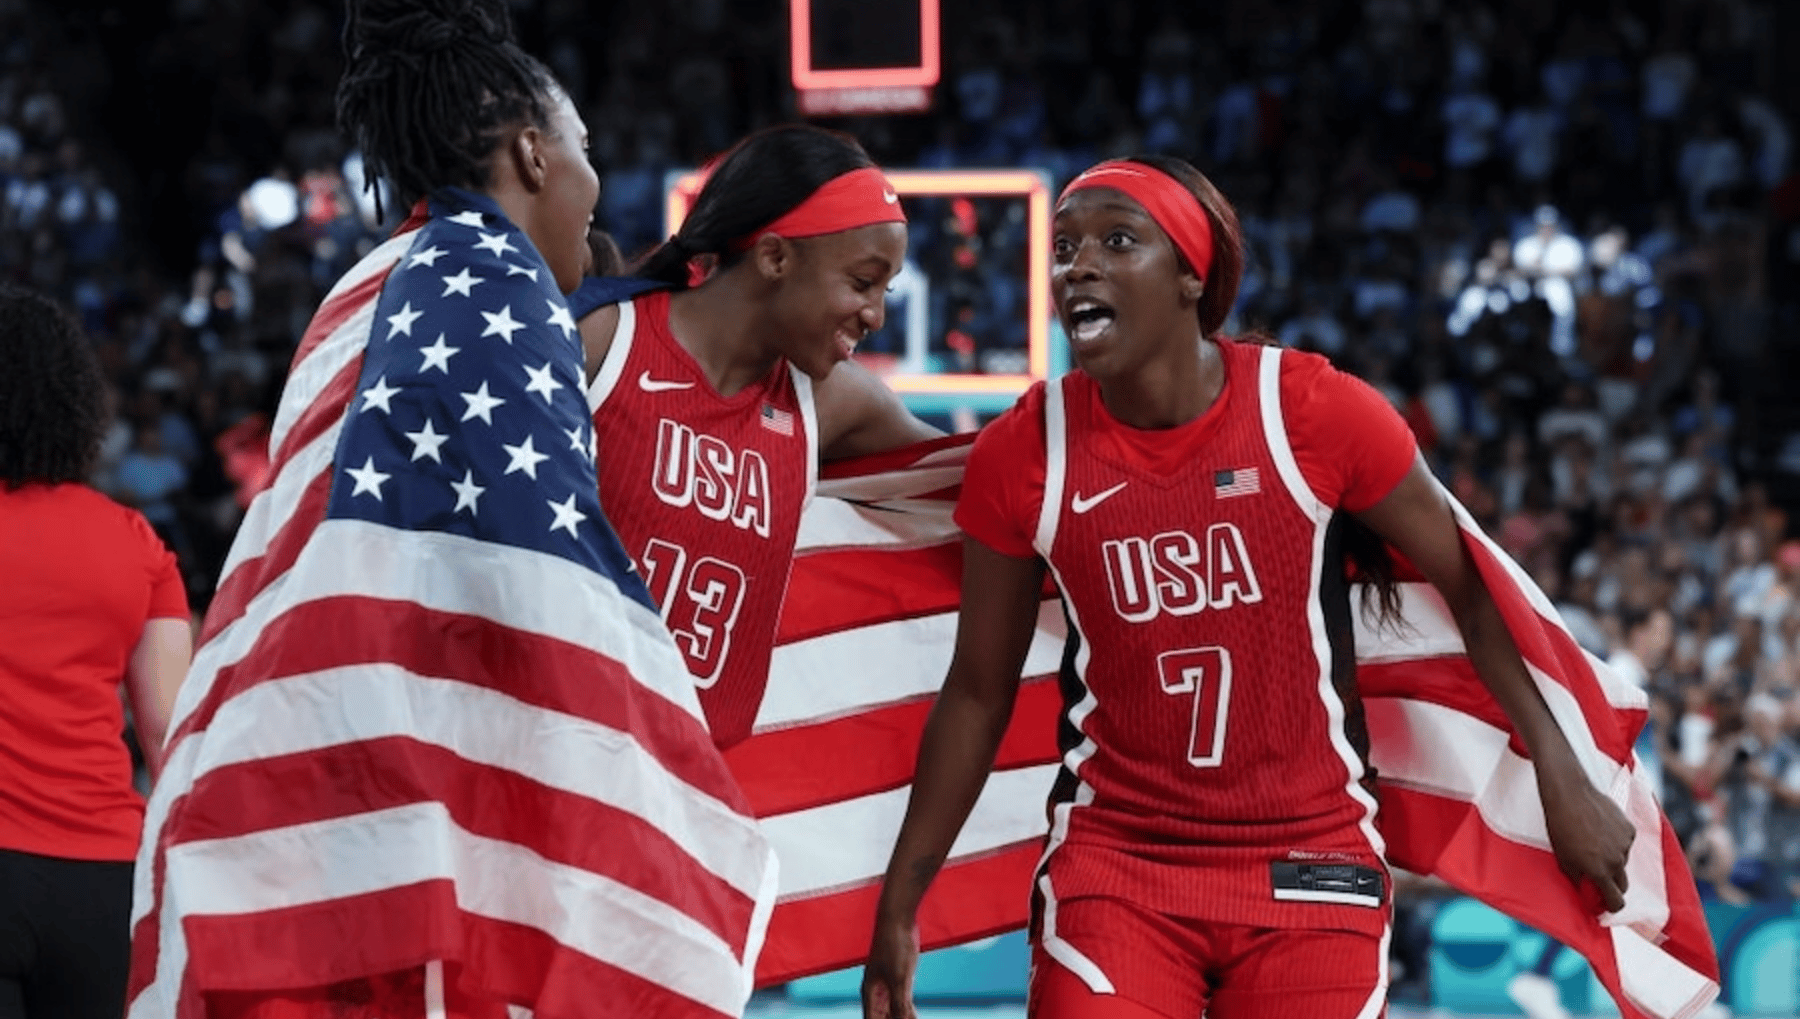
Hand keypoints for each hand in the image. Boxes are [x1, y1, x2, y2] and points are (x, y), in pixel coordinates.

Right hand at [862, 914, 919, 1018]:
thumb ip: (900, 1005)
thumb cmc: (894, 945)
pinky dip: (910, 1014)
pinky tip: (915, 1017)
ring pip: (894, 1015)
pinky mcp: (899, 980)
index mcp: (870, 995)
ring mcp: (887, 988)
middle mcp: (876, 994)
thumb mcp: (900, 977)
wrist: (897, 918)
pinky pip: (903, 1004)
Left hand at [1539, 768, 1634, 912]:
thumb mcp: (1563, 858)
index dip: (1611, 907)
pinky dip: (1616, 841)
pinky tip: (1600, 829)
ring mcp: (1625, 844)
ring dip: (1612, 860)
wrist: (1569, 794)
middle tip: (1599, 879)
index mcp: (1599, 871)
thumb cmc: (1560, 827)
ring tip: (1593, 844)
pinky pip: (1625, 842)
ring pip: (1623, 861)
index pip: (1616, 901)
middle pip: (1622, 884)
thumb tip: (1585, 892)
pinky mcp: (1629, 828)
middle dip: (1613, 886)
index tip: (1606, 906)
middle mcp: (1617, 860)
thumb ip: (1577, 878)